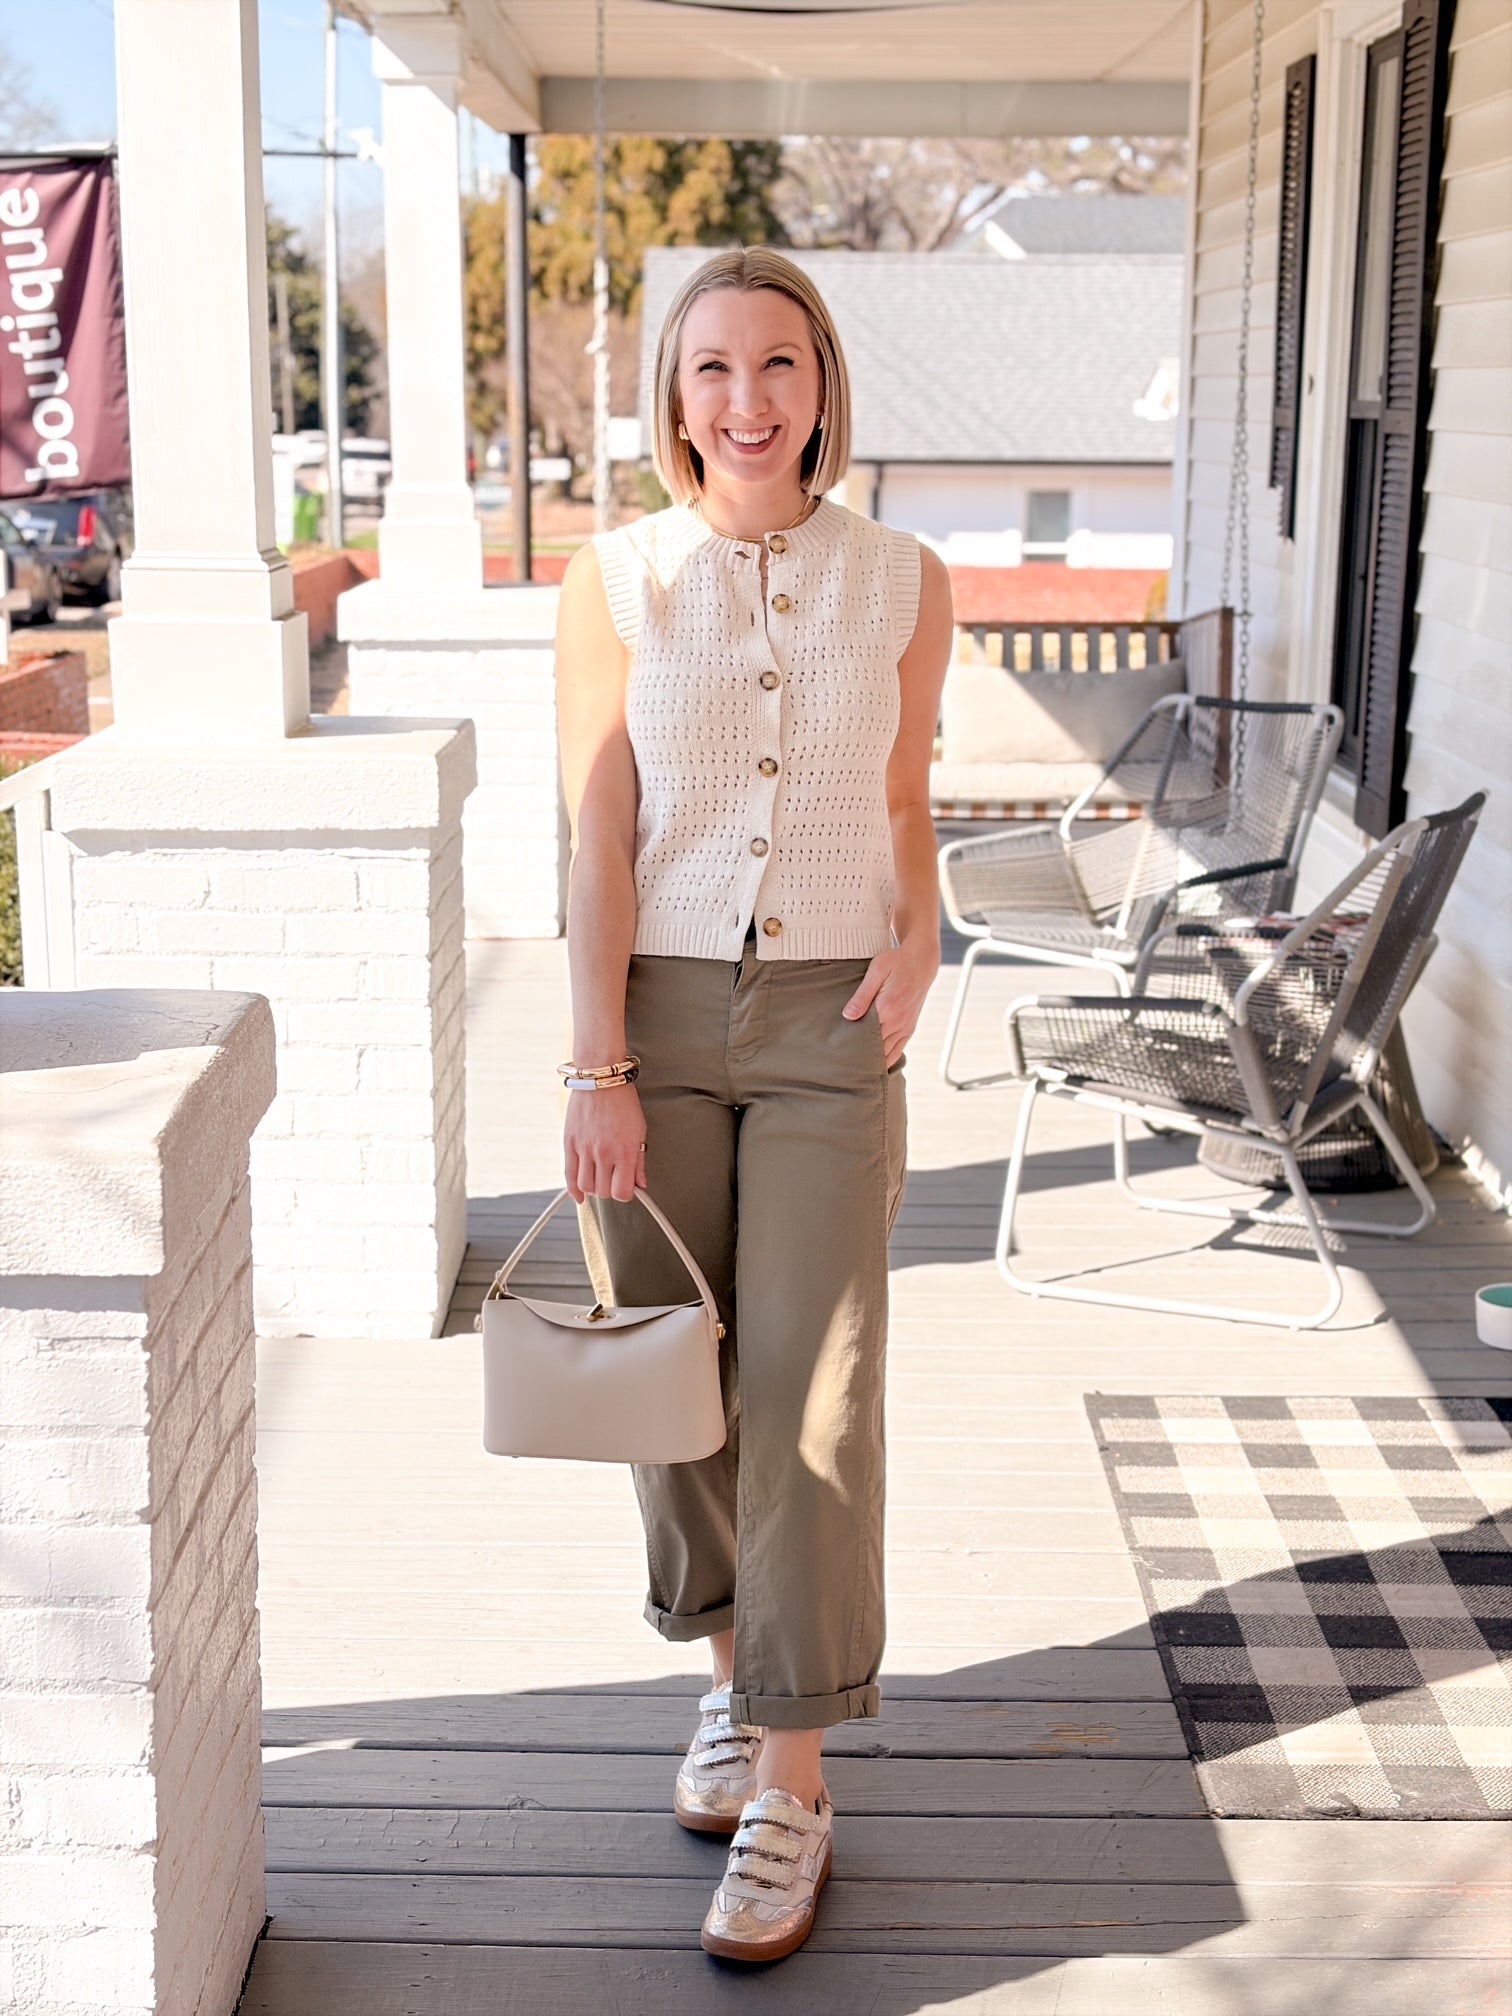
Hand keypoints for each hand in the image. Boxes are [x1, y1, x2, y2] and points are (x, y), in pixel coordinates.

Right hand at [564, 1083, 647, 1202]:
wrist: (600, 1080)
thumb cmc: (622, 1102)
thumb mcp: (639, 1131)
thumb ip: (639, 1161)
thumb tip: (640, 1183)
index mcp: (625, 1151)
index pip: (622, 1192)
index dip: (625, 1194)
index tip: (626, 1189)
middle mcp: (604, 1153)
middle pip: (603, 1192)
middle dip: (610, 1190)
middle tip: (613, 1180)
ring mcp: (585, 1149)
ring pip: (586, 1186)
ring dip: (593, 1189)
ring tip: (599, 1180)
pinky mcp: (570, 1143)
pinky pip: (568, 1175)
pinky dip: (574, 1190)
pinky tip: (579, 1196)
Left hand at [842, 940, 939, 1068]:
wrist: (922, 961)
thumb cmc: (897, 962)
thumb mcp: (877, 972)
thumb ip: (862, 996)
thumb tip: (848, 1016)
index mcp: (887, 1009)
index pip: (866, 1037)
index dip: (852, 1047)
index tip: (838, 1055)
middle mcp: (898, 1022)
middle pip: (876, 1049)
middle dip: (860, 1058)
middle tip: (841, 1066)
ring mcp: (906, 1027)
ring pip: (887, 1054)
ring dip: (873, 1061)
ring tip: (855, 1069)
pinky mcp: (910, 1028)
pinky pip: (898, 1051)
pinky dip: (887, 1059)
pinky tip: (875, 1065)